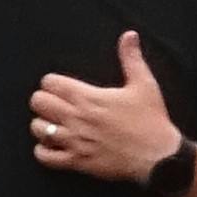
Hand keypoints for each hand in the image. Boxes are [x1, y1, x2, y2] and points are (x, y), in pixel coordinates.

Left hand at [27, 32, 181, 184]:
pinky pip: (45, 157)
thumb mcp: (144, 84)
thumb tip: (129, 34)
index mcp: (89, 97)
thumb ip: (131, 58)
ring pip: (38, 129)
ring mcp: (75, 141)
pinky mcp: (77, 162)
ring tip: (53, 124)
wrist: (158, 157)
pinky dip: (43, 151)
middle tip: (55, 104)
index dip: (52, 82)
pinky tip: (52, 146)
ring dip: (43, 125)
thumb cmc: (151, 120)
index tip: (61, 87)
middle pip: (38, 103)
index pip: (50, 83)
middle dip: (43, 101)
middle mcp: (77, 118)